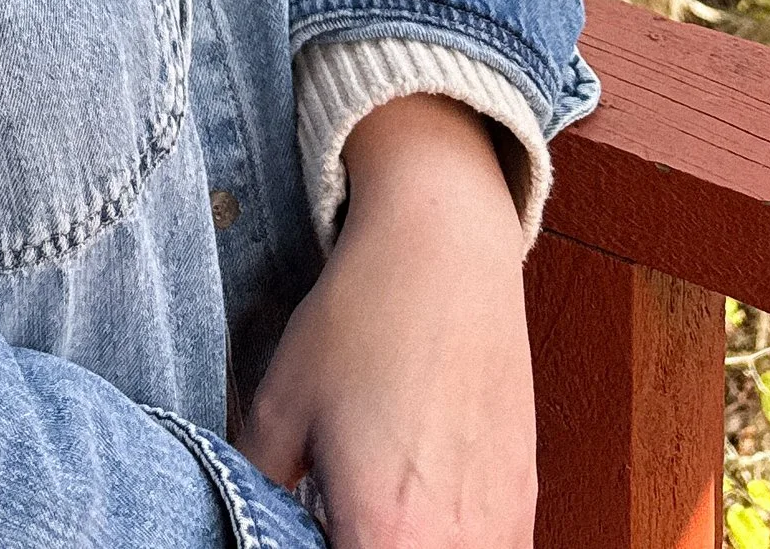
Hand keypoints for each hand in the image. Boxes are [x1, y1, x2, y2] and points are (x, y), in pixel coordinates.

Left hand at [235, 94, 535, 548]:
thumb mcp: (278, 406)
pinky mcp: (525, 503)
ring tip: (375, 507)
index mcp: (385, 537)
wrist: (443, 251)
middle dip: (360, 546)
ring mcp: (502, 529)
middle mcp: (456, 547)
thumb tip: (244, 522)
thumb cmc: (361, 321)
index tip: (310, 523)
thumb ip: (255, 488)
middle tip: (333, 513)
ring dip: (406, 546)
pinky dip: (449, 541)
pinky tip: (419, 502)